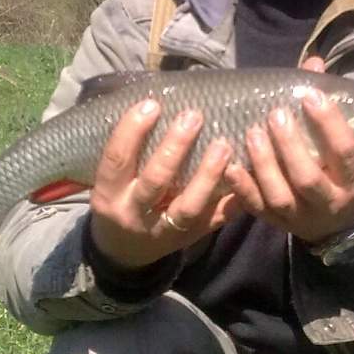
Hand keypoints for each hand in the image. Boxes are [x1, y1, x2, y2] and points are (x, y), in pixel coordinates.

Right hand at [89, 99, 239, 269]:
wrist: (123, 252)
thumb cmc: (118, 200)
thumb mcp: (111, 180)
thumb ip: (128, 152)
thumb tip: (154, 101)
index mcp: (109, 195)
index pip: (116, 160)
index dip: (132, 132)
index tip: (151, 104)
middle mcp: (134, 215)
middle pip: (155, 182)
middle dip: (175, 148)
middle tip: (194, 117)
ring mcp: (164, 230)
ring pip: (188, 206)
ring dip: (208, 175)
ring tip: (224, 144)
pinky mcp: (189, 239)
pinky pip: (213, 221)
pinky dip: (231, 201)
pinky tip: (245, 176)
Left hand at [223, 56, 353, 244]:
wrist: (332, 225)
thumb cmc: (335, 171)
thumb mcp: (340, 145)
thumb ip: (325, 108)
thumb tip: (312, 62)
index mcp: (351, 179)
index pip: (345, 152)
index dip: (330, 123)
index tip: (311, 95)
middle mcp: (328, 201)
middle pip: (308, 178)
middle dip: (290, 145)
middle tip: (275, 114)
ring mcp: (299, 216)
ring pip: (280, 196)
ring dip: (264, 164)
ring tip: (252, 133)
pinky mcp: (275, 224)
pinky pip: (255, 209)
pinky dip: (242, 187)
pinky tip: (229, 165)